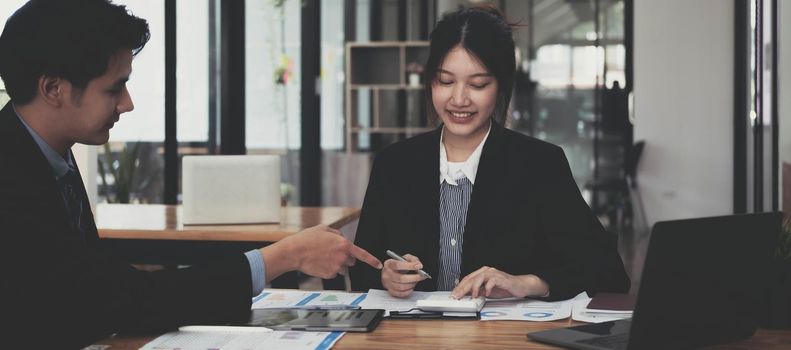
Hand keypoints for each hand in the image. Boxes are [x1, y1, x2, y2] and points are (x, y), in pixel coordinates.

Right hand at [262, 225, 381, 279]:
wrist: (294, 252)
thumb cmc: (307, 239)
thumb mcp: (324, 229)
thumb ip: (338, 234)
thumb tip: (343, 239)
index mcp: (344, 244)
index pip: (363, 254)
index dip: (372, 260)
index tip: (379, 265)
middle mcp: (342, 257)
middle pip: (351, 261)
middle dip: (345, 258)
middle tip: (331, 253)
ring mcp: (336, 267)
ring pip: (342, 269)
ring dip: (337, 265)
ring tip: (323, 258)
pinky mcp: (329, 275)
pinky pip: (333, 274)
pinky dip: (328, 270)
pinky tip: (319, 263)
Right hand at [381, 254, 426, 297]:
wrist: (392, 271)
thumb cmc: (399, 265)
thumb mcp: (405, 258)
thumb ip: (412, 259)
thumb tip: (418, 264)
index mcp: (389, 264)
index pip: (398, 265)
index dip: (409, 266)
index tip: (418, 266)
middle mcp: (387, 274)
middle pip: (400, 278)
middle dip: (414, 277)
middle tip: (422, 275)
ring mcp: (388, 283)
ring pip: (401, 287)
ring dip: (412, 284)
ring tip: (416, 281)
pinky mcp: (390, 290)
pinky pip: (400, 293)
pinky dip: (408, 291)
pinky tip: (411, 287)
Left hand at [450, 266, 548, 298]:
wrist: (519, 286)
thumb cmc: (504, 288)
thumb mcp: (487, 291)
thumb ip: (478, 292)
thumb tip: (466, 296)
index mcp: (482, 273)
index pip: (467, 279)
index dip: (459, 287)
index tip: (454, 295)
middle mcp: (487, 271)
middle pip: (471, 278)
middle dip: (462, 288)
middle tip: (457, 296)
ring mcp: (493, 273)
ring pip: (479, 278)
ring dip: (474, 288)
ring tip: (472, 296)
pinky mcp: (500, 278)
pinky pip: (491, 282)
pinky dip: (488, 288)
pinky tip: (487, 294)